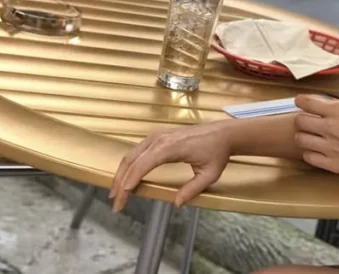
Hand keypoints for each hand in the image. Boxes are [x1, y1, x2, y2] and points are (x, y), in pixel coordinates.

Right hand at [109, 123, 231, 210]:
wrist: (223, 133)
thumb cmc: (217, 153)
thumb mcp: (209, 175)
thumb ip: (192, 189)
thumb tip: (176, 204)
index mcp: (170, 147)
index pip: (142, 166)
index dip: (129, 183)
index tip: (121, 199)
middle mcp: (159, 139)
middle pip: (131, 161)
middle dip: (120, 182)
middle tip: (116, 202)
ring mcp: (157, 136)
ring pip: (131, 155)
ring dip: (121, 174)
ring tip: (116, 193)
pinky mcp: (157, 137)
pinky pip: (137, 151)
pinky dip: (129, 165)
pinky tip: (126, 179)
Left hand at [293, 93, 338, 187]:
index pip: (307, 103)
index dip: (302, 101)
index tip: (303, 103)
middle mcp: (331, 127)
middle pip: (300, 121)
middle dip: (302, 120)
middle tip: (310, 122)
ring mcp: (331, 147)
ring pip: (301, 140)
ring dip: (305, 137)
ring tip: (314, 138)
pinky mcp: (334, 165)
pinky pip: (310, 158)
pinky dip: (311, 154)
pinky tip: (320, 153)